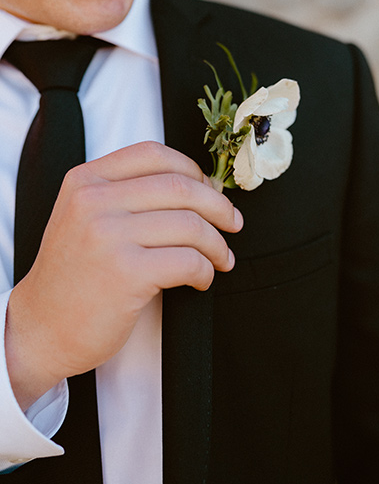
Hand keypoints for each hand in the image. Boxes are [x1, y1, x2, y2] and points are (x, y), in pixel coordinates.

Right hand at [5, 141, 242, 409]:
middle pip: (180, 187)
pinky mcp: (126, 274)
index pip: (154, 154)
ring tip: (222, 258)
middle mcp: (94, 201)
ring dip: (217, 244)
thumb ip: (125, 193)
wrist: (41, 329)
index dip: (193, 170)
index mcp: (86, 180)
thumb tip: (198, 186)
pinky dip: (205, 270)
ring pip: (190, 225)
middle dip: (218, 206)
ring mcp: (108, 236)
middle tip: (233, 224)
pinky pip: (188, 261)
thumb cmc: (73, 275)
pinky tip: (202, 279)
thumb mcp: (83, 217)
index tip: (210, 189)